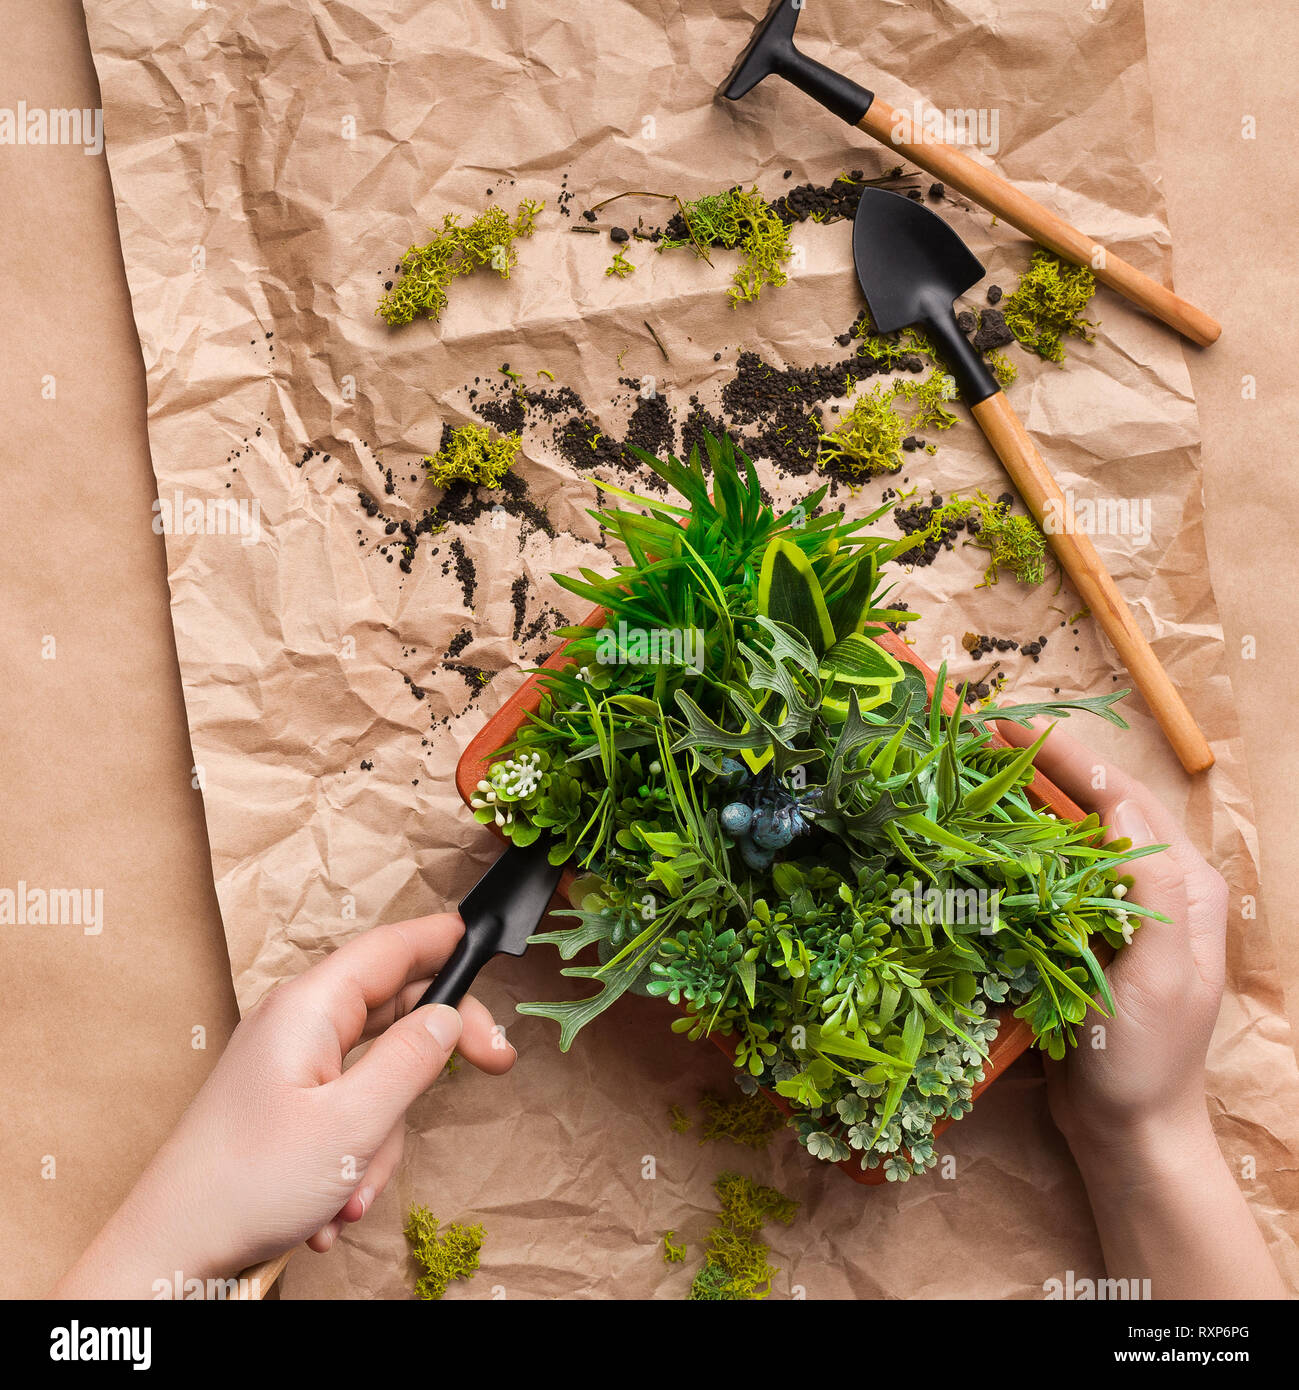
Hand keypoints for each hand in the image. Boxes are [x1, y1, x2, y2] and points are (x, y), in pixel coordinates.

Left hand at [53, 914, 514, 1296]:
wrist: (170, 1252)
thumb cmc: (248, 1184)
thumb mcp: (352, 1123)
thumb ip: (411, 1060)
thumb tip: (449, 1015)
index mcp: (310, 1008)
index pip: (392, 948)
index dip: (447, 940)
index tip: (491, 945)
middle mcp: (299, 1024)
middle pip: (394, 1007)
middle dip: (436, 1054)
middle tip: (495, 1064)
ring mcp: (291, 1065)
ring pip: (376, 1074)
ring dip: (381, 1136)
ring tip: (353, 1188)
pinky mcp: (285, 1104)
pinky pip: (348, 1111)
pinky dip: (353, 1157)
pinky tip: (331, 1203)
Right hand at [998, 720, 1226, 1153]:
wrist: (1128, 1130)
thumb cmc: (1147, 1059)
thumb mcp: (1163, 975)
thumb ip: (1156, 891)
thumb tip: (1118, 811)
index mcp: (1184, 886)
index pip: (1121, 798)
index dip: (1065, 757)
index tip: (1005, 729)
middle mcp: (1156, 886)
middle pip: (1095, 805)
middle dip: (1040, 767)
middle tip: (978, 740)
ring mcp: (1119, 910)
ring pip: (1070, 835)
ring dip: (1024, 801)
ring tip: (972, 774)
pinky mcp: (1085, 934)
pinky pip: (1051, 874)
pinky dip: (1016, 848)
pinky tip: (980, 839)